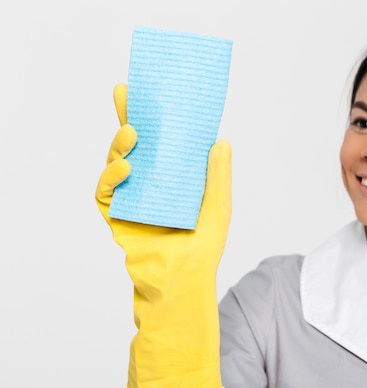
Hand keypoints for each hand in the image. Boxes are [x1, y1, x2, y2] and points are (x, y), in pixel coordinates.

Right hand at [96, 84, 230, 387]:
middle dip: (128, 116)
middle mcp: (151, 182)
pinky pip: (106, 190)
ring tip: (133, 133)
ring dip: (120, 143)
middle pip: (135, 144)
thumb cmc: (204, 246)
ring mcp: (132, 196)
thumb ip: (218, 176)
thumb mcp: (218, 207)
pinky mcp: (116, 214)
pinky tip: (126, 167)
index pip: (164, 140)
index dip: (158, 116)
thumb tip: (222, 141)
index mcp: (175, 176)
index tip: (155, 90)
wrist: (184, 281)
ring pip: (117, 161)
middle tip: (125, 93)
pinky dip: (111, 175)